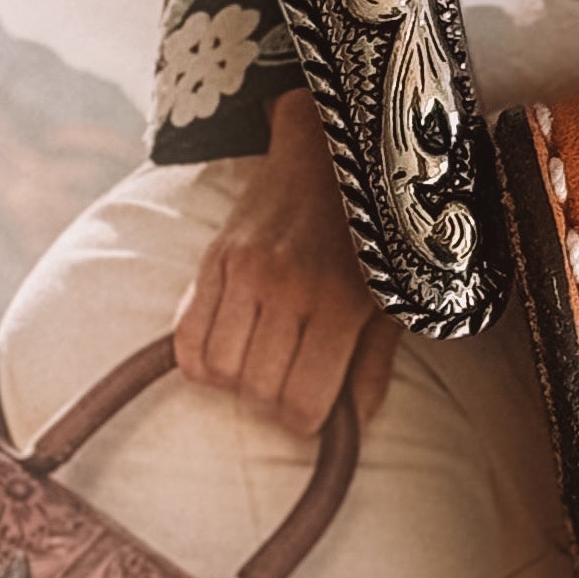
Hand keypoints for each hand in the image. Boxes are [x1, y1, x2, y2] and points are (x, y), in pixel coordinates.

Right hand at [173, 89, 392, 434]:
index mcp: (341, 303)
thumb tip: (353, 425)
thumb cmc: (371, 234)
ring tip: (261, 361)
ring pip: (218, 370)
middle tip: (290, 381)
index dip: (306, 422)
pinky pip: (186, 339)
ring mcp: (244, 270)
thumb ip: (374, 366)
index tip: (314, 410)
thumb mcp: (392, 299)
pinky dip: (200, 361)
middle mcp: (288, 287)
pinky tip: (227, 350)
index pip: (303, 403)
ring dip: (237, 381)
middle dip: (273, 401)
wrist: (329, 153)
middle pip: (258, 392)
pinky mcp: (214, 258)